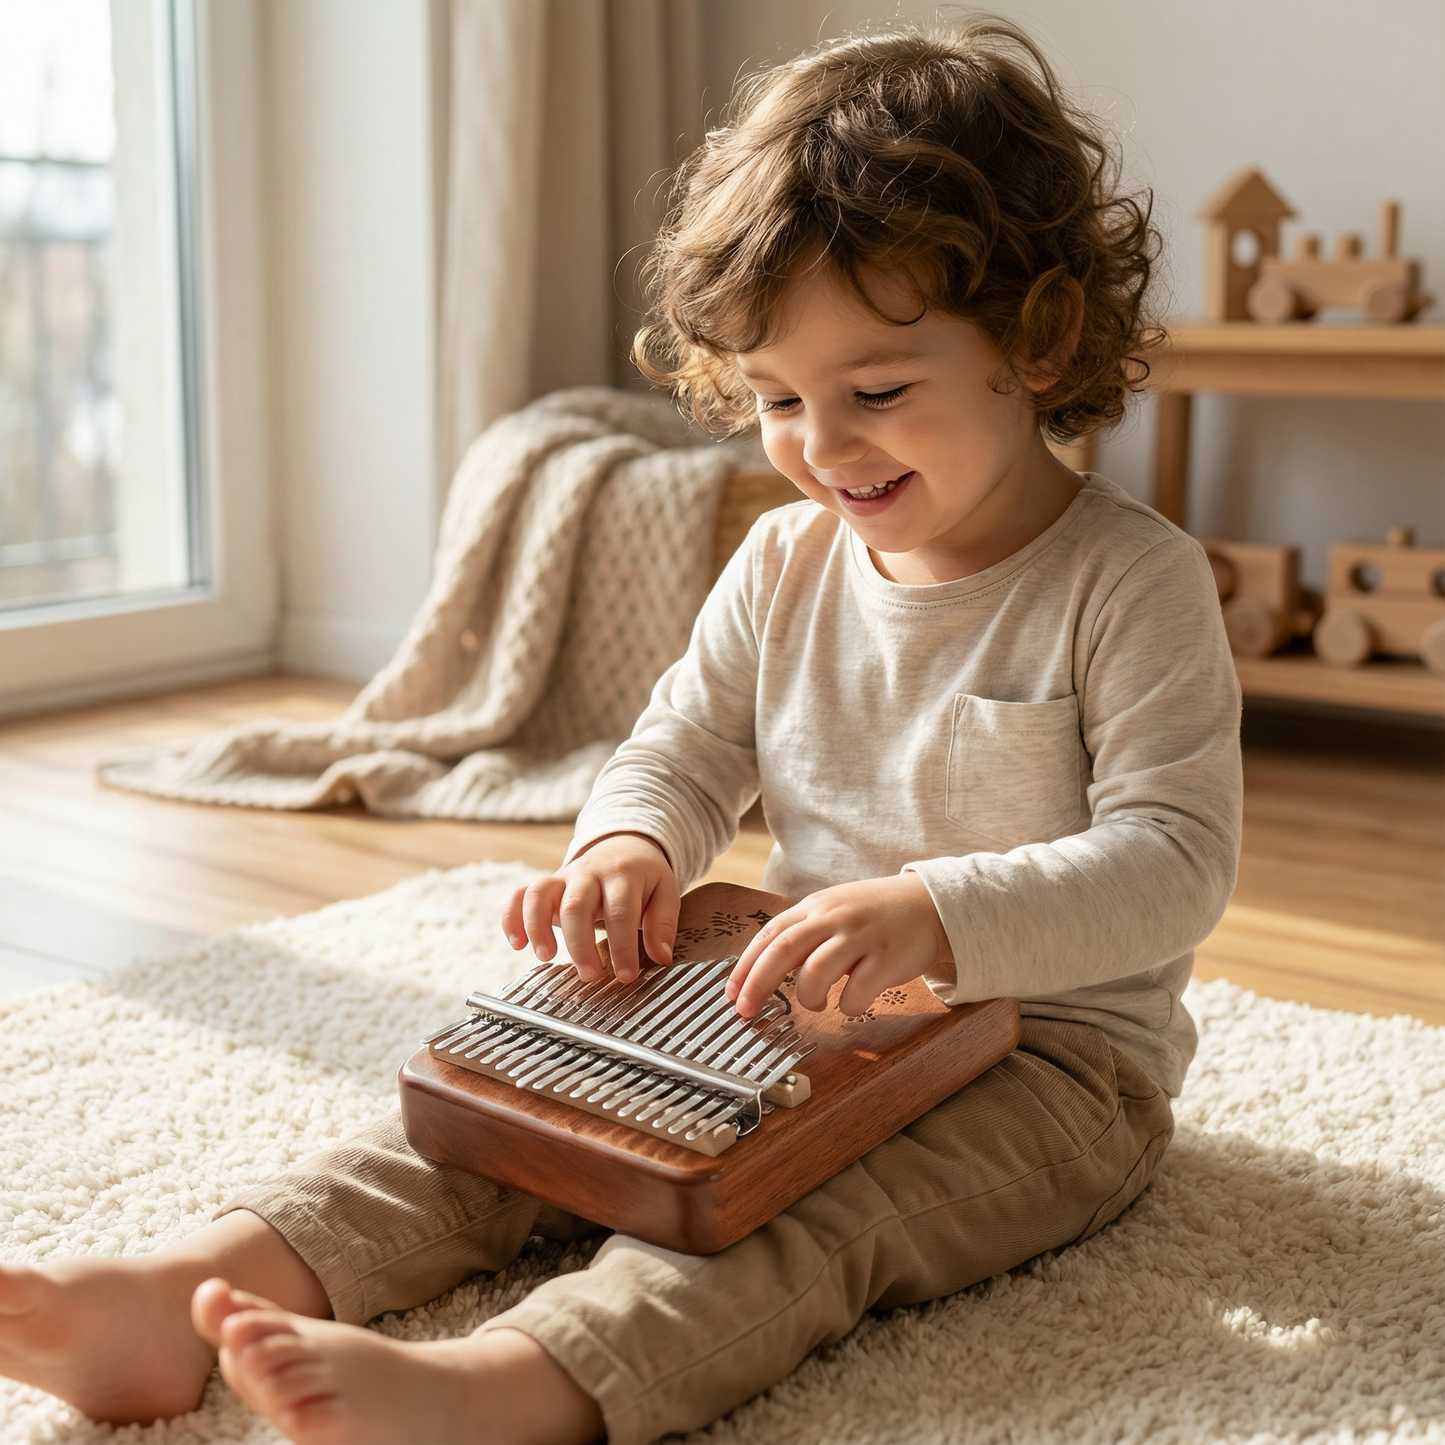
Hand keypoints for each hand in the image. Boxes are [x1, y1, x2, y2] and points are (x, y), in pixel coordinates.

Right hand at [502, 833, 678, 984]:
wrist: (624, 845)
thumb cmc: (644, 877)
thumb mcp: (665, 891)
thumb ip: (662, 923)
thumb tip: (660, 957)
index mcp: (623, 874)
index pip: (620, 911)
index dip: (622, 946)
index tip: (626, 976)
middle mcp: (589, 873)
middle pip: (576, 905)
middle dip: (580, 944)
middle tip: (590, 975)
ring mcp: (563, 877)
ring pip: (540, 894)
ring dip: (538, 927)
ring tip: (546, 958)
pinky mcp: (546, 885)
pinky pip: (519, 894)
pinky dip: (511, 917)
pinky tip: (517, 944)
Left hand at [725, 873, 952, 1018]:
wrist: (930, 904)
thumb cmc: (875, 915)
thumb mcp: (834, 911)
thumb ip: (802, 933)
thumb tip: (762, 969)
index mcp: (816, 906)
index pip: (769, 934)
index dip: (745, 966)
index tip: (732, 993)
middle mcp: (834, 918)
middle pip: (783, 950)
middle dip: (758, 984)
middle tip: (747, 1011)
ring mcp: (860, 937)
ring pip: (815, 972)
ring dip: (807, 997)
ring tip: (816, 1002)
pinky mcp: (887, 959)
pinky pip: (856, 992)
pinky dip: (847, 1006)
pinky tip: (851, 1002)